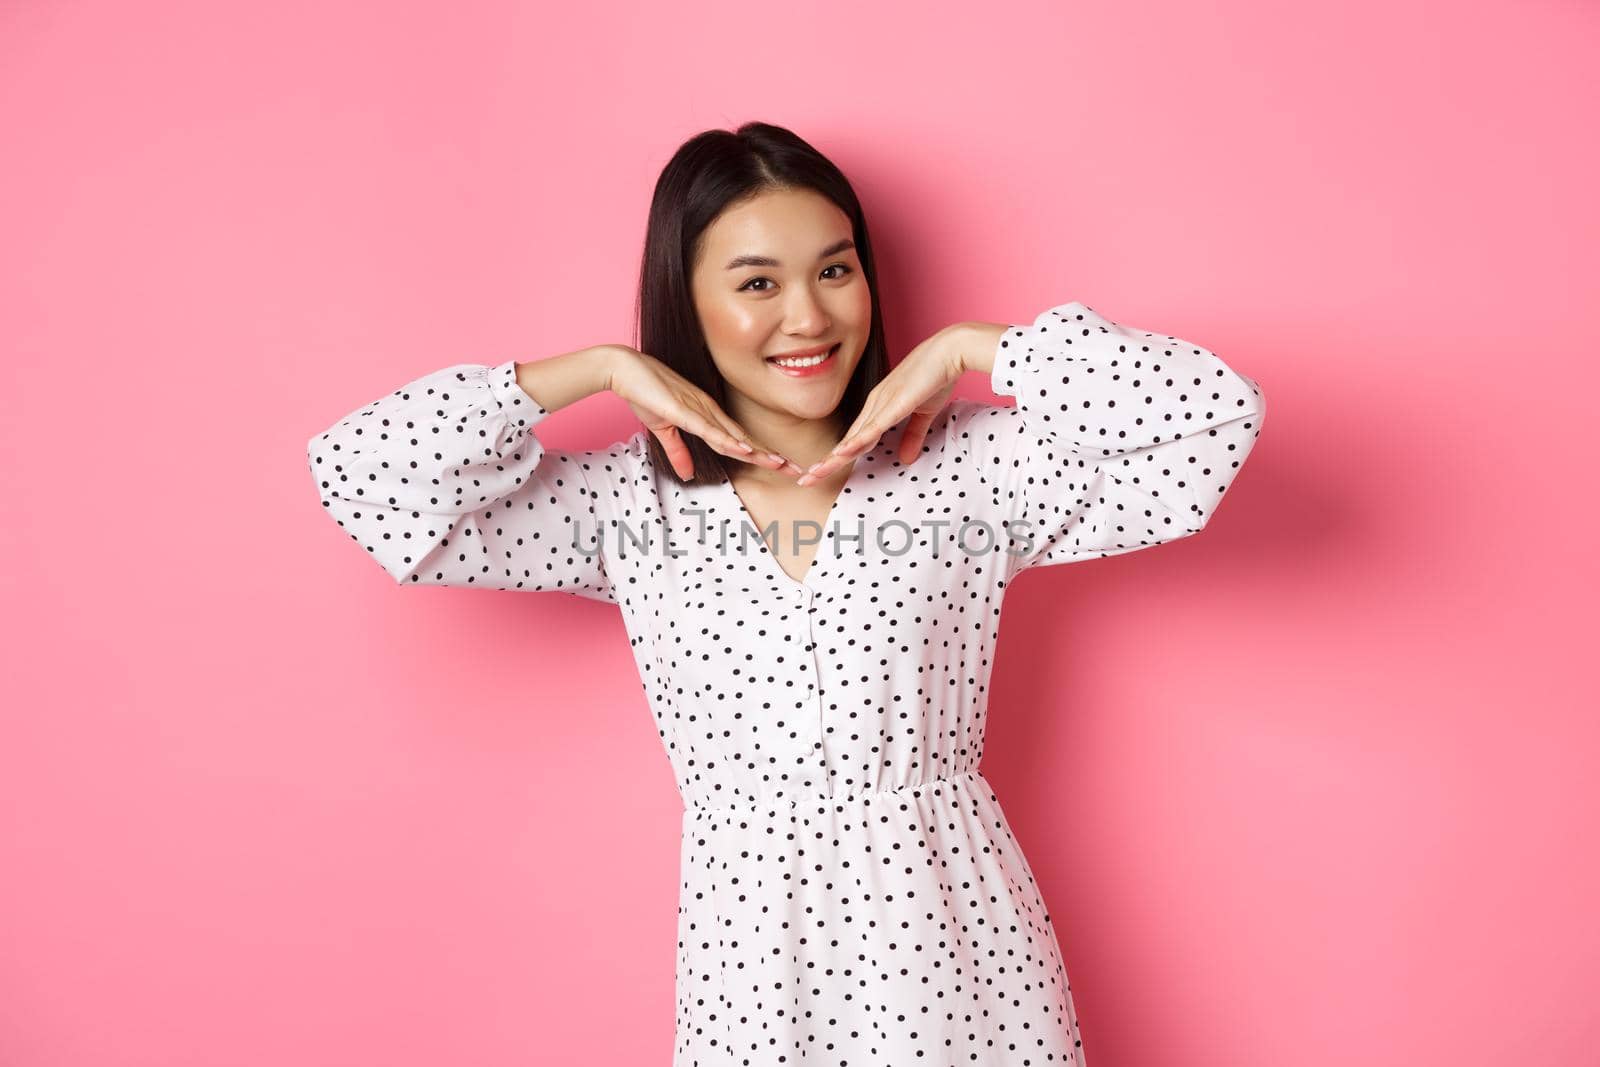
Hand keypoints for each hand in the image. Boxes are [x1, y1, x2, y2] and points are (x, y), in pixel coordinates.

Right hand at [605, 346, 799, 480]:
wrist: (623, 368)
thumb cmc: (644, 393)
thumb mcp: (664, 428)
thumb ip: (678, 450)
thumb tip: (688, 474)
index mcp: (708, 415)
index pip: (740, 440)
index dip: (761, 454)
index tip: (782, 466)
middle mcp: (709, 411)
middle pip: (744, 439)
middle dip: (769, 456)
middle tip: (795, 470)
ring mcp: (698, 409)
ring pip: (733, 436)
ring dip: (756, 452)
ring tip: (779, 464)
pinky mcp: (682, 410)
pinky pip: (709, 429)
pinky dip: (727, 440)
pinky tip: (744, 450)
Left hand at [797, 322, 1003, 486]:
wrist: (949, 351)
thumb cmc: (936, 376)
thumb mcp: (923, 413)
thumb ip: (913, 435)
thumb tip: (906, 458)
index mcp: (879, 407)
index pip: (854, 439)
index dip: (838, 457)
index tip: (822, 472)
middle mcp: (874, 405)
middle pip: (847, 441)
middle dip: (826, 463)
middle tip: (807, 480)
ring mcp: (881, 403)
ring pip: (853, 438)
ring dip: (833, 458)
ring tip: (814, 475)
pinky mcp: (894, 404)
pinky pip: (872, 427)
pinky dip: (856, 442)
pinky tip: (841, 454)